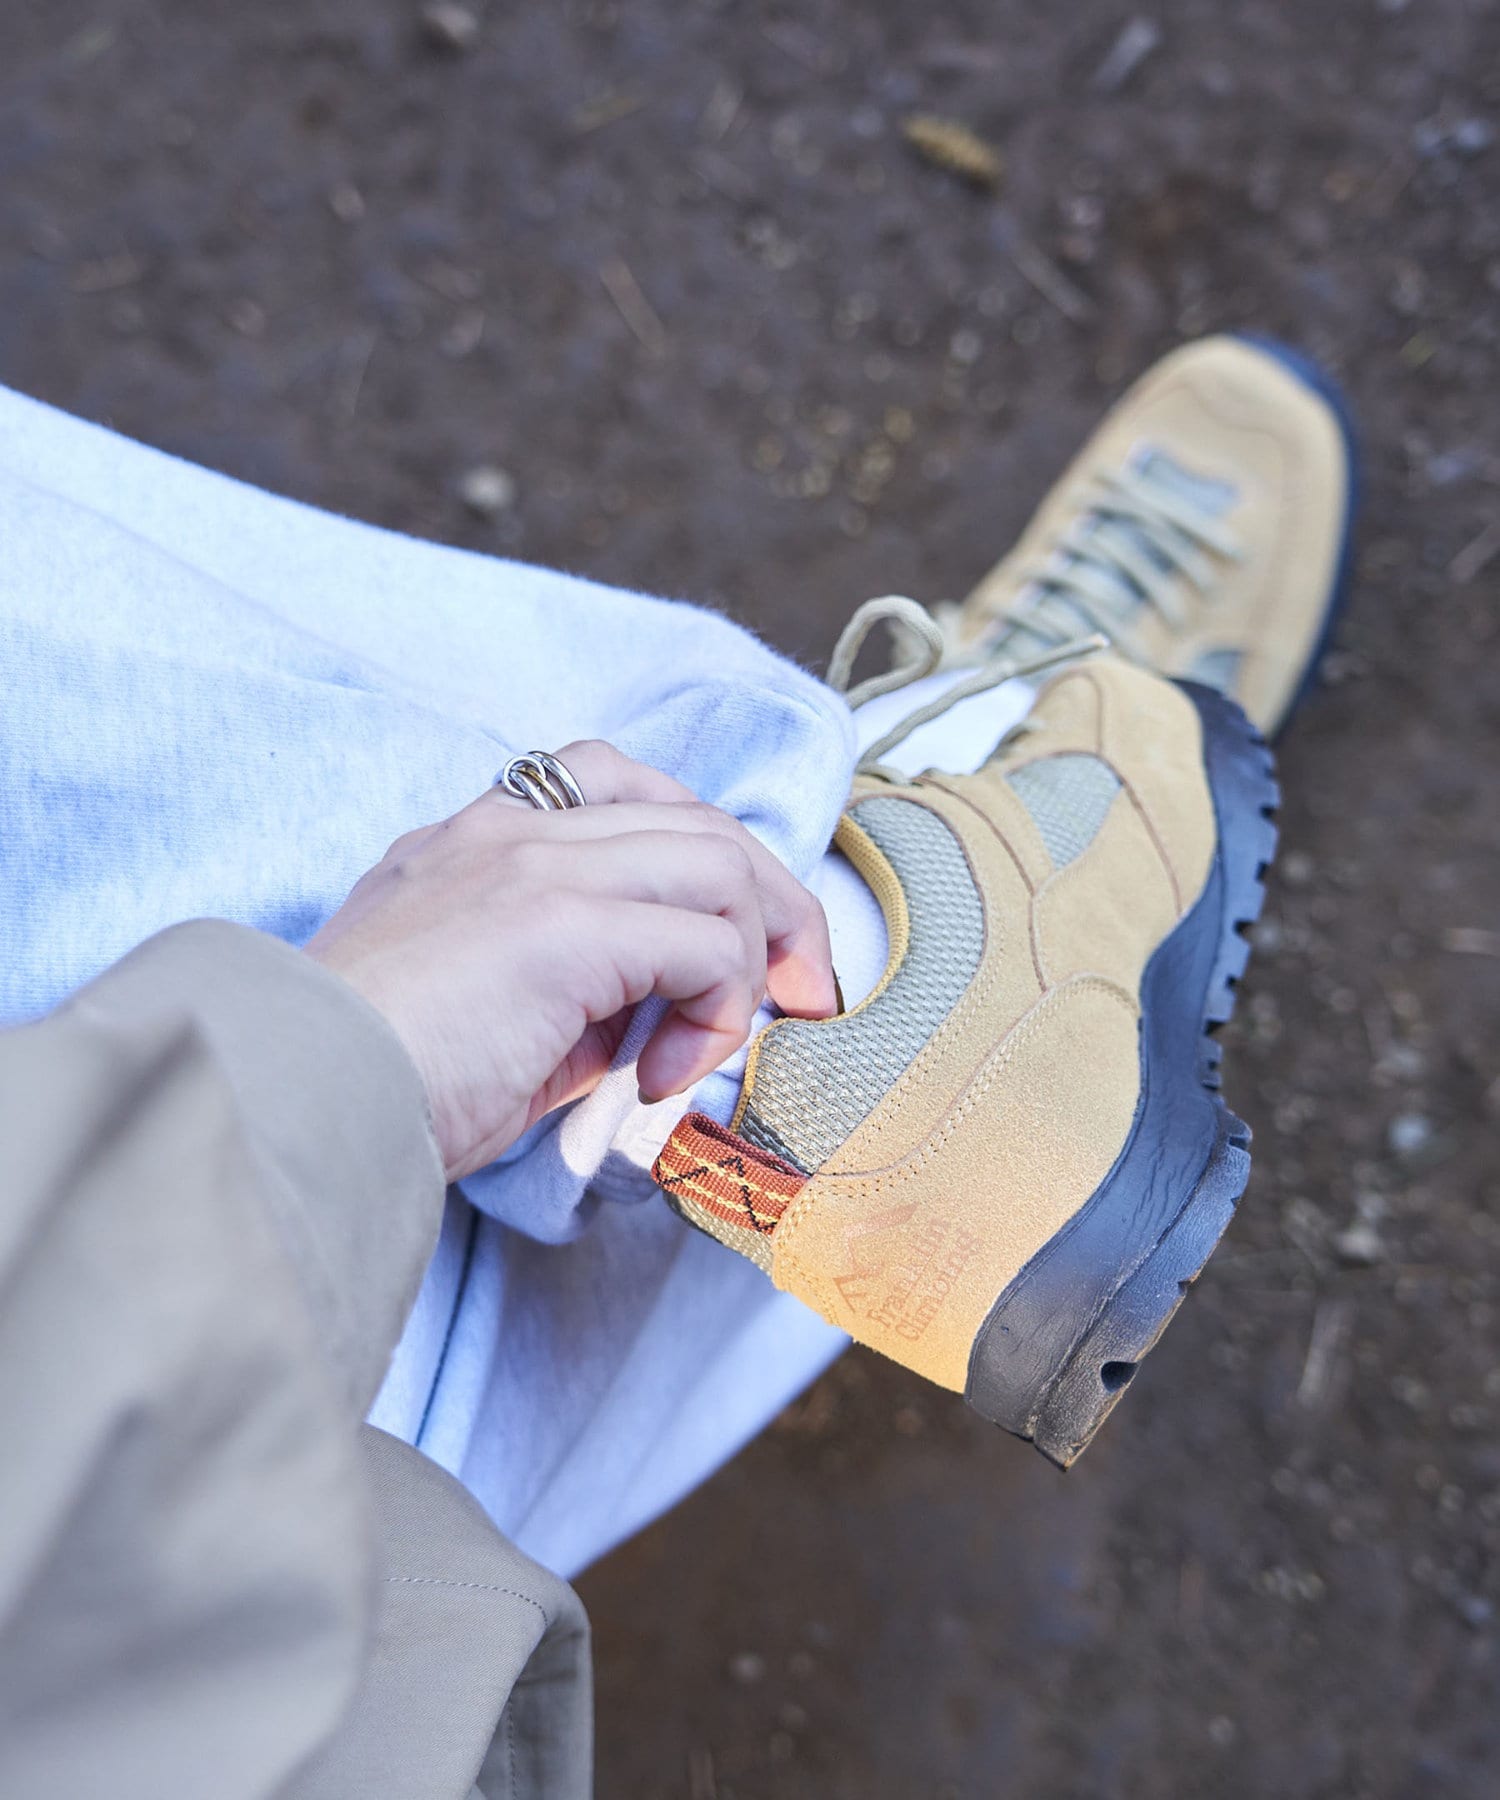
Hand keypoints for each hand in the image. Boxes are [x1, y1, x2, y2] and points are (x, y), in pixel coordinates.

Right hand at [303, 740, 836, 1180]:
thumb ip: (576, 990)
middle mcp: (512, 828)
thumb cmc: (379, 1081)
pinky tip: (667, 1074)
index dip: (709, 858)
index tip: (740, 949)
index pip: (627, 791)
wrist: (294, 1100)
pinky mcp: (561, 922)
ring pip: (718, 863)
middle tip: (800, 993)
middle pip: (699, 818)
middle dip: (773, 905)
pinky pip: (705, 940)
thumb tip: (664, 1019)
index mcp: (482, 839)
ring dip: (752, 960)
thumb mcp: (488, 1012)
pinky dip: (717, 1010)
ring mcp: (537, 864)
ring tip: (714, 1048)